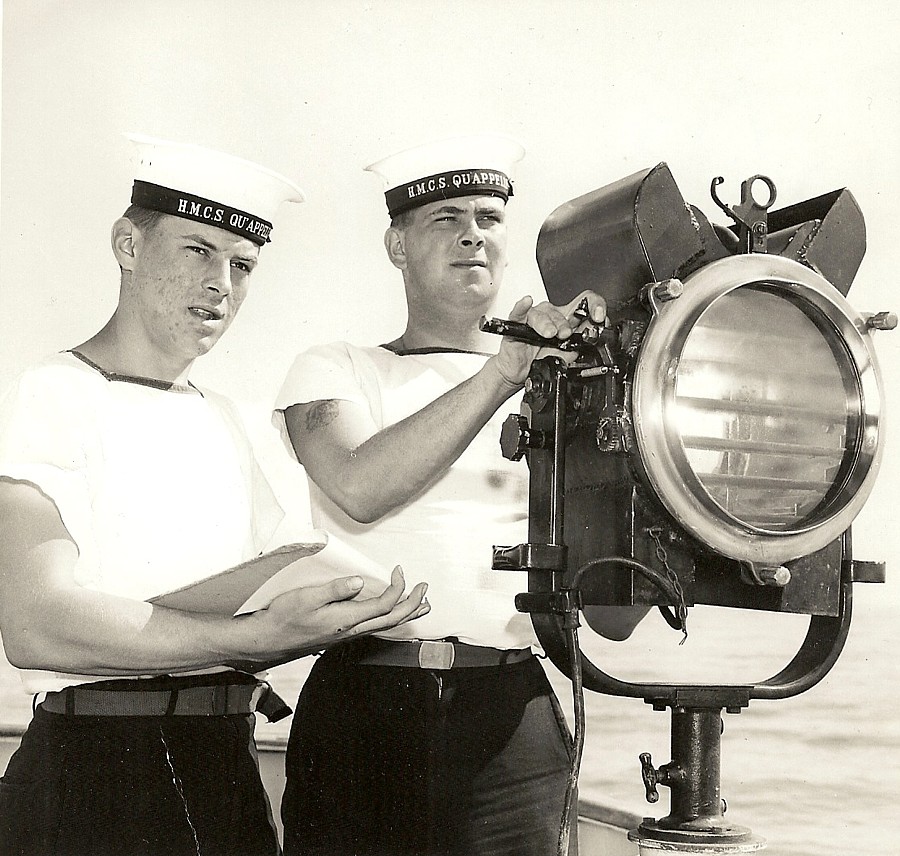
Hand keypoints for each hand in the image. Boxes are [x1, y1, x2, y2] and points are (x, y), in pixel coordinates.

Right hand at [241, 565, 428, 660]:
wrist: (267, 641)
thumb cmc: (283, 618)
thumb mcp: (306, 598)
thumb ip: (334, 589)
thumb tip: (358, 581)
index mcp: (346, 619)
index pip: (384, 605)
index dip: (397, 588)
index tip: (399, 570)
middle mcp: (351, 630)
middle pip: (392, 620)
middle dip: (413, 603)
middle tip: (425, 588)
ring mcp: (347, 634)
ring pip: (386, 626)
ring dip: (406, 613)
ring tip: (422, 605)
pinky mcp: (341, 634)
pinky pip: (375, 627)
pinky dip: (390, 618)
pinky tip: (390, 613)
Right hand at [491, 290, 607, 386]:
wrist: (522, 373)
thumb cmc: (542, 360)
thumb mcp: (569, 353)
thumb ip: (583, 342)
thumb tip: (598, 331)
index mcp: (569, 320)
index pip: (585, 302)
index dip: (595, 305)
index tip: (598, 317)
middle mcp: (553, 316)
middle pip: (563, 308)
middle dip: (566, 323)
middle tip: (565, 335)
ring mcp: (535, 319)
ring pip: (543, 312)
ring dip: (548, 322)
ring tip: (549, 334)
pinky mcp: (517, 324)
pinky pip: (518, 312)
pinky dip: (522, 306)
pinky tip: (527, 302)